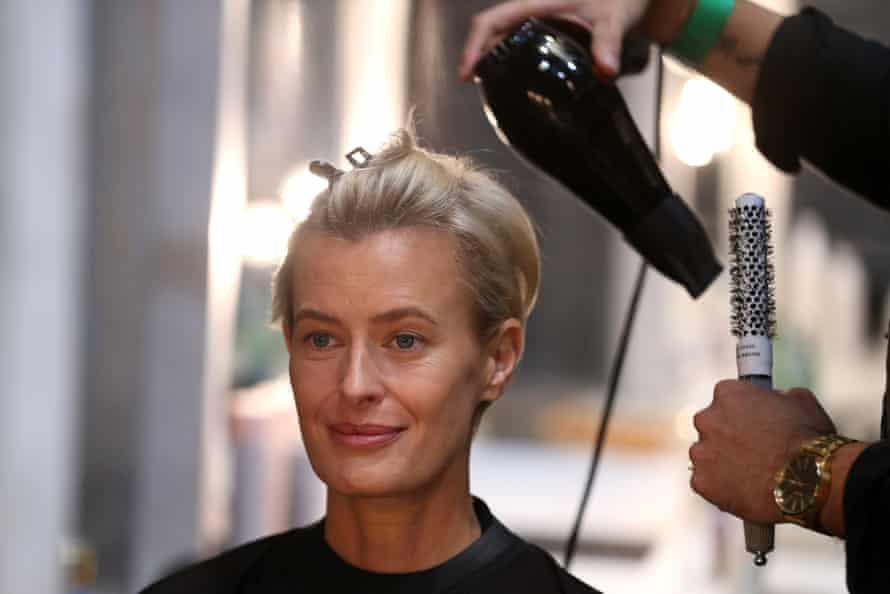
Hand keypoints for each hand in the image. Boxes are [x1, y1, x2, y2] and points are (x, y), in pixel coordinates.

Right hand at [458, 0, 692, 80]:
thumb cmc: (617, 0)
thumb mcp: (614, 18)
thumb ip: (609, 43)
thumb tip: (605, 71)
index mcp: (536, 4)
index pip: (491, 21)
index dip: (474, 46)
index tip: (467, 73)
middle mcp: (529, 13)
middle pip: (489, 33)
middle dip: (476, 59)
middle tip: (476, 89)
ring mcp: (533, 24)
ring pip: (499, 41)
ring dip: (489, 64)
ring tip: (491, 92)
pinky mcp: (541, 35)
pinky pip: (514, 48)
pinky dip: (506, 66)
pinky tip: (512, 87)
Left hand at [689, 380, 835, 523]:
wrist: (810, 481)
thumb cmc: (809, 440)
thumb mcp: (801, 401)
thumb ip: (777, 396)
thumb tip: (776, 398)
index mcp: (728, 393)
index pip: (726, 398)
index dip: (742, 412)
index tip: (751, 422)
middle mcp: (707, 419)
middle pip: (711, 425)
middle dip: (727, 436)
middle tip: (752, 450)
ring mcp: (701, 452)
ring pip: (706, 455)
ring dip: (722, 462)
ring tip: (751, 474)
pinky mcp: (701, 482)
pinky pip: (705, 483)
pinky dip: (720, 488)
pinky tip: (744, 490)